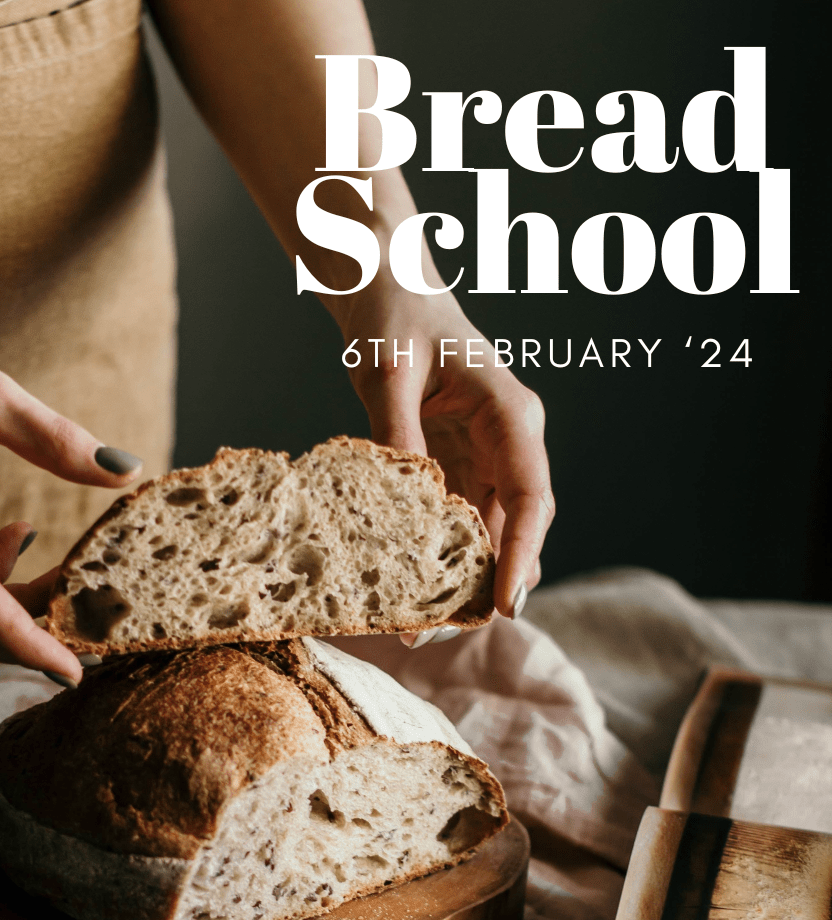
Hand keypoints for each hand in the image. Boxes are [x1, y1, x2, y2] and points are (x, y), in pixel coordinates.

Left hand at [333, 282, 554, 619]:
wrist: (387, 288)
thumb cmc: (395, 315)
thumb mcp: (388, 371)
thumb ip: (397, 433)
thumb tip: (403, 505)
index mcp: (510, 412)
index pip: (531, 494)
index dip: (522, 554)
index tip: (505, 603)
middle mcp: (510, 440)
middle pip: (518, 524)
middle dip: (491, 581)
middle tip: (441, 631)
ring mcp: (488, 454)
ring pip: (492, 529)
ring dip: (465, 576)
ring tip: (423, 624)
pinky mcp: (460, 462)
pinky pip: (462, 518)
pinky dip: (444, 553)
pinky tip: (415, 586)